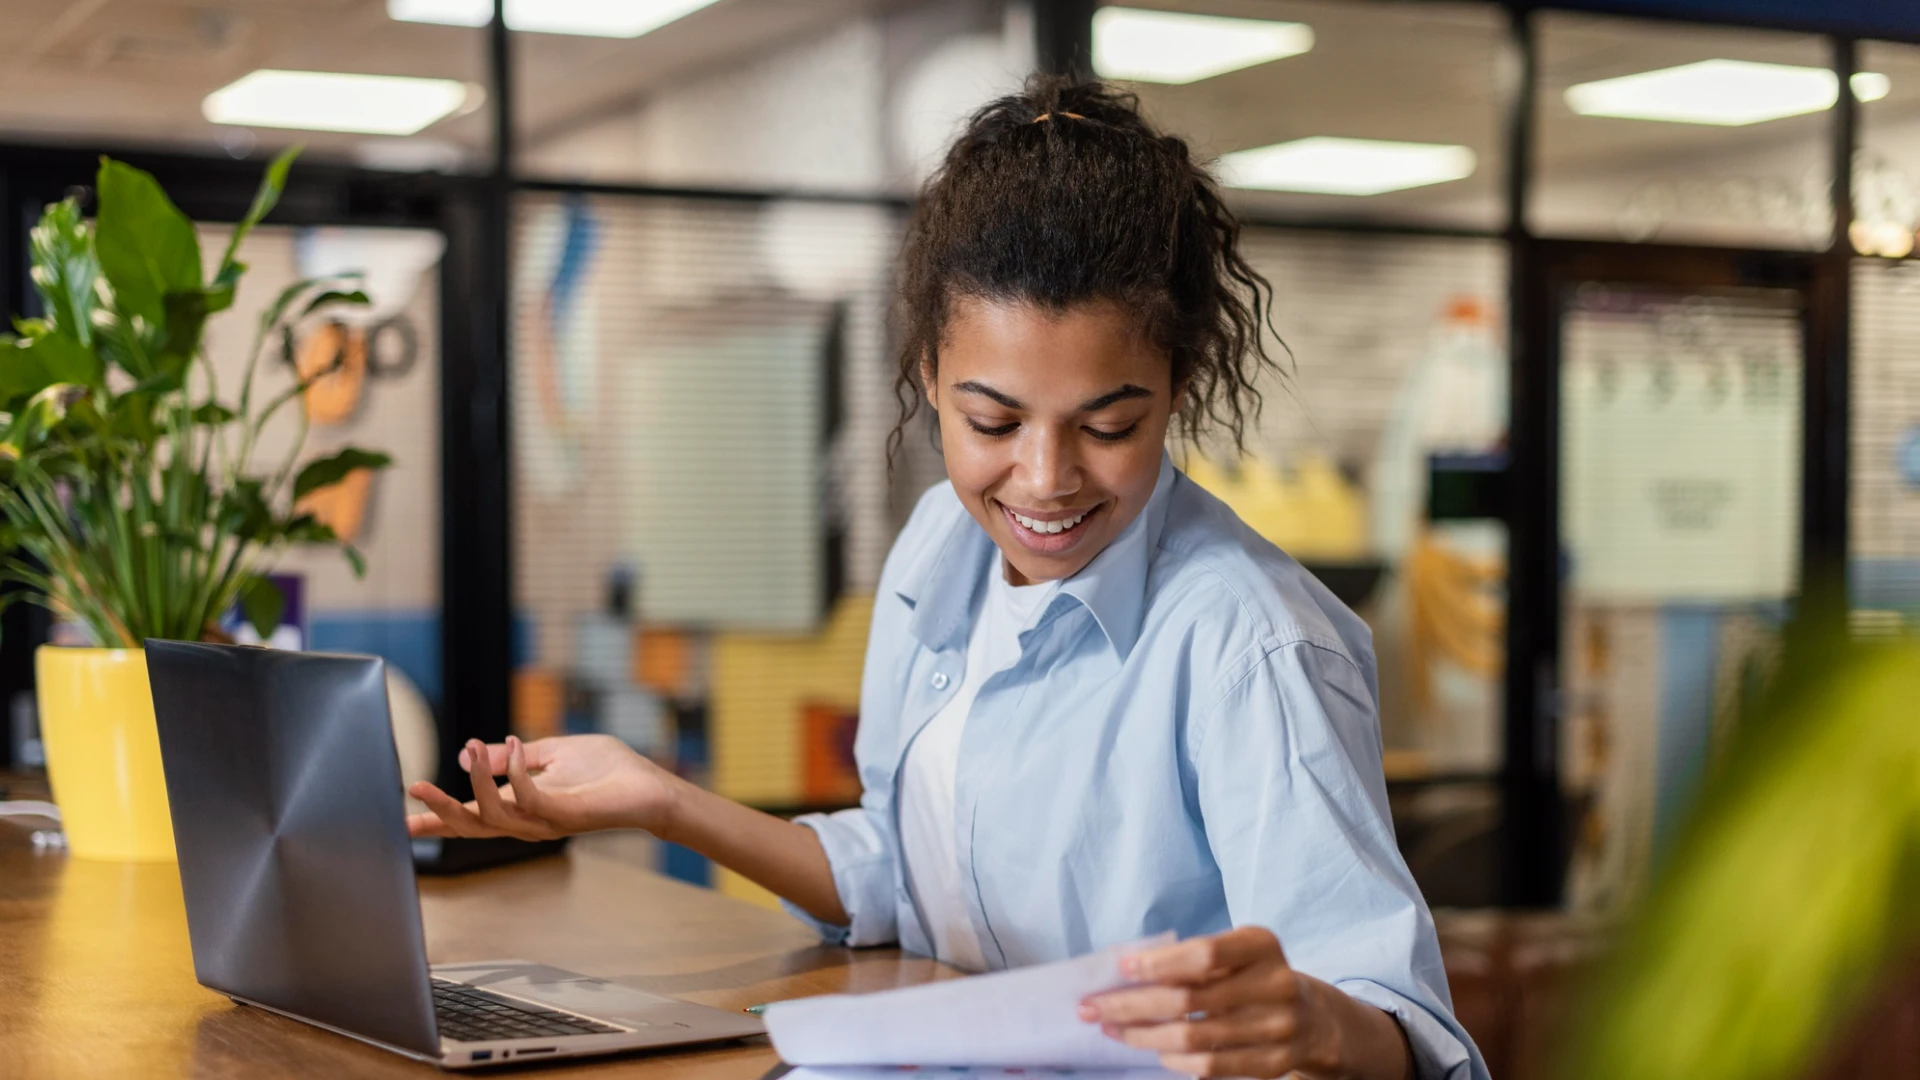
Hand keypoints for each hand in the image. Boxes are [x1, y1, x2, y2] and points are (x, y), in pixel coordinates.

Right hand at [407, 734, 681, 841]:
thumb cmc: (607, 770)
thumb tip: (476, 750)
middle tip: (413, 786)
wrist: (648, 785)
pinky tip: (514, 742)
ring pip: (493, 814)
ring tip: (472, 747)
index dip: (437, 818)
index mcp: (521, 806)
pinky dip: (515, 768)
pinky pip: (528, 795)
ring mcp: (545, 822)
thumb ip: (516, 756)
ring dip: (477, 777)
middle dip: (440, 809)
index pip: (472, 816)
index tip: (402, 818)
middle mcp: (528, 821)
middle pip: (472, 825)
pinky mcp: (565, 814)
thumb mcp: (553, 753)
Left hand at [1079, 926, 1411, 1079]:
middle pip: (1190, 999)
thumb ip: (1192, 957)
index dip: (1159, 962)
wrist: (1313, 1018)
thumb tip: (1124, 972)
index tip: (1120, 968)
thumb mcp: (1236, 951)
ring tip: (1111, 1028)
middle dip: (1131, 1004)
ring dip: (1142, 1035)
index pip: (1204, 954)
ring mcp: (1278, 1029)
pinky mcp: (1274, 1064)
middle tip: (1091, 1006)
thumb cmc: (1254, 976)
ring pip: (1194, 1037)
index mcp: (1262, 946)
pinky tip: (1152, 1049)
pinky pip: (1211, 1067)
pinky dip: (1174, 1059)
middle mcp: (1275, 986)